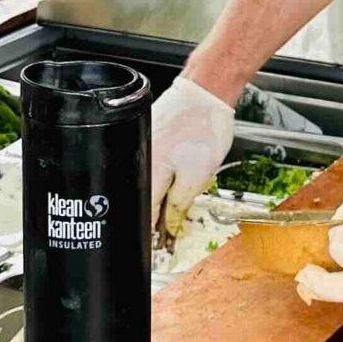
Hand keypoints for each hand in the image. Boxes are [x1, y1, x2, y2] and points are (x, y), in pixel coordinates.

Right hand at [151, 74, 235, 234]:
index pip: (143, 216)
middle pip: (142, 202)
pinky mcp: (148, 139)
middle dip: (156, 219)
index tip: (160, 248)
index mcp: (146, 176)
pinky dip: (162, 179)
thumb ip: (178, 205)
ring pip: (146, 186)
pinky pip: (150, 168)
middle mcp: (136, 163)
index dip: (153, 236)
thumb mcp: (196, 177)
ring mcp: (141, 149)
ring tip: (177, 204)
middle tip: (170, 232)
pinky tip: (176, 180)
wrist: (206, 93)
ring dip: (160, 199)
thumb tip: (167, 227)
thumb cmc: (204, 128)